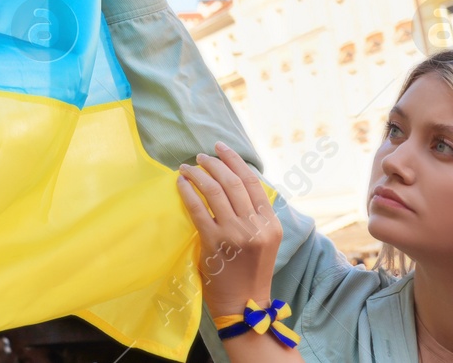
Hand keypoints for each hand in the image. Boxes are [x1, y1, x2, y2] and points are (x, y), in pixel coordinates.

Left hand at [177, 142, 281, 315]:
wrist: (243, 304)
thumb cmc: (250, 271)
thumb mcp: (265, 241)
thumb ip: (256, 215)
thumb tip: (236, 182)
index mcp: (271, 224)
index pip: (253, 182)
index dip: (235, 161)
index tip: (221, 148)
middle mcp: (255, 227)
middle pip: (233, 182)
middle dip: (215, 164)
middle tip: (201, 157)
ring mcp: (234, 234)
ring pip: (215, 191)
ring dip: (199, 174)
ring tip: (187, 168)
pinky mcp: (213, 243)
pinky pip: (197, 209)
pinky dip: (188, 192)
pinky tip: (181, 184)